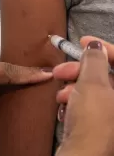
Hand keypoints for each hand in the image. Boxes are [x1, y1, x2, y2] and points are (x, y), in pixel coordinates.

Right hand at [53, 39, 113, 155]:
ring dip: (74, 88)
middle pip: (105, 75)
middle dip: (80, 71)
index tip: (82, 42)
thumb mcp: (91, 83)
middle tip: (62, 71)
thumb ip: (95, 59)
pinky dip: (76, 102)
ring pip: (95, 90)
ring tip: (61, 95)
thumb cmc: (92, 122)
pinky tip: (65, 107)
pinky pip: (90, 106)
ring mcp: (112, 117)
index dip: (102, 48)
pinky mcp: (102, 128)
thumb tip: (95, 45)